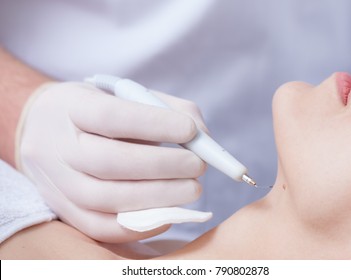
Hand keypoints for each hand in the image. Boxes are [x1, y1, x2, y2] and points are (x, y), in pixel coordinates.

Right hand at [16, 82, 206, 242]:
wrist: (44, 130)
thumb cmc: (95, 110)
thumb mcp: (122, 94)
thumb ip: (164, 108)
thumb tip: (202, 137)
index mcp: (72, 108)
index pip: (110, 116)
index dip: (154, 124)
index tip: (190, 131)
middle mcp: (59, 146)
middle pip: (109, 162)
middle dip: (162, 166)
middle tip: (198, 166)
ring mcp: (58, 183)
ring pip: (106, 199)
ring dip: (158, 197)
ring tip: (192, 189)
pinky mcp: (64, 210)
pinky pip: (100, 227)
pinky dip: (139, 225)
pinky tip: (169, 212)